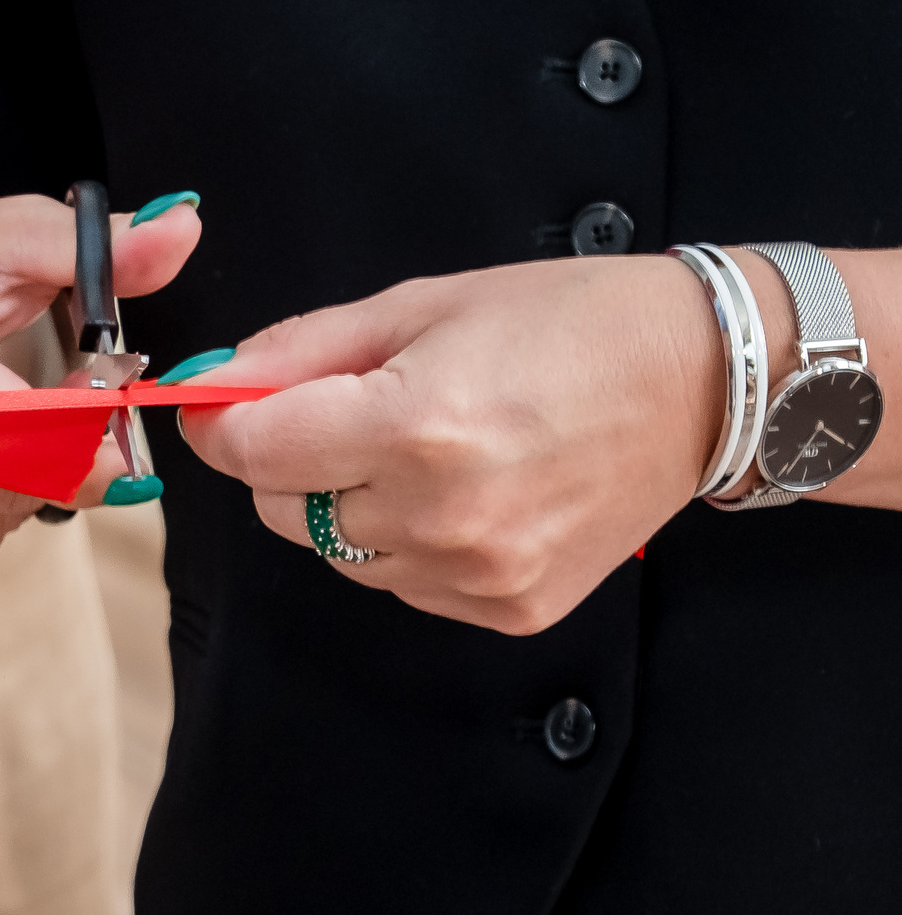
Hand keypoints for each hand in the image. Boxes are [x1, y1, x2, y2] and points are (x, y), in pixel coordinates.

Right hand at [0, 184, 202, 562]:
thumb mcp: (13, 234)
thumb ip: (101, 246)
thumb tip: (182, 227)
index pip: (20, 433)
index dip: (89, 443)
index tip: (122, 427)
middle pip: (14, 485)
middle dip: (69, 456)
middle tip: (81, 410)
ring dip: (27, 481)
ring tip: (7, 417)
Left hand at [179, 256, 724, 635]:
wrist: (701, 382)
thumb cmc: (570, 327)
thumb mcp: (419, 305)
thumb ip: (300, 350)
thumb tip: (212, 384)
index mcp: (412, 427)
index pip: (251, 453)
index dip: (223, 423)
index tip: (223, 405)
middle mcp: (441, 514)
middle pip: (284, 509)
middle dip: (294, 460)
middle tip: (359, 411)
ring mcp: (478, 573)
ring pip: (339, 554)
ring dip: (354, 504)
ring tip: (431, 448)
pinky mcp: (509, 608)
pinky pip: (404, 584)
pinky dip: (410, 543)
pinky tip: (469, 491)